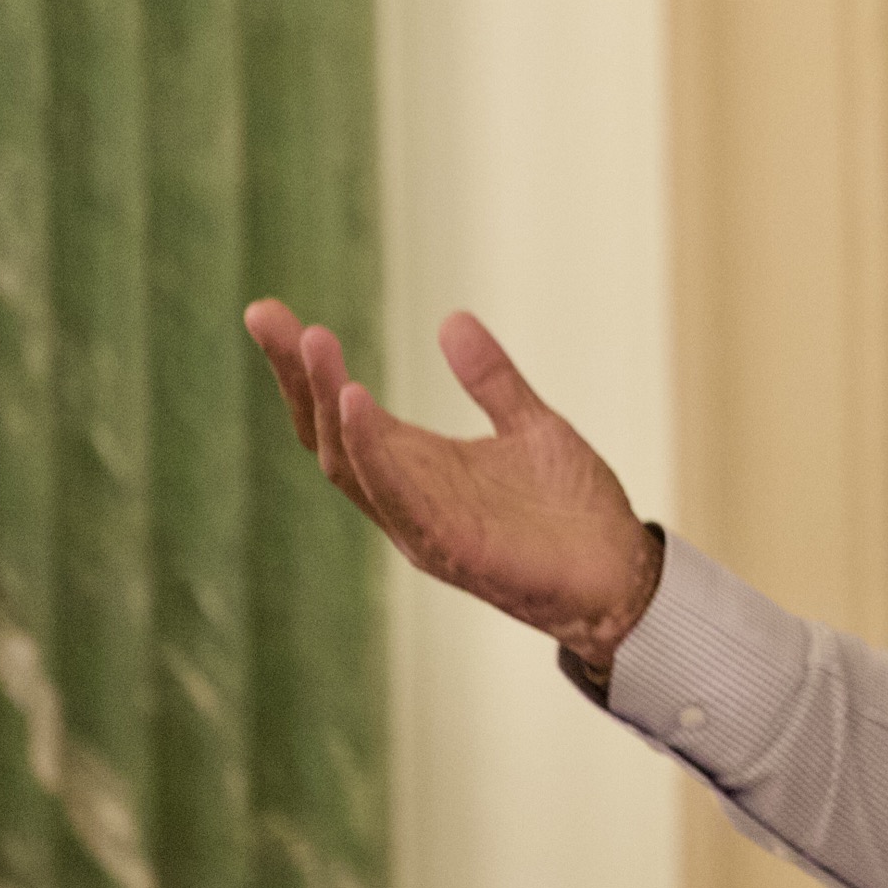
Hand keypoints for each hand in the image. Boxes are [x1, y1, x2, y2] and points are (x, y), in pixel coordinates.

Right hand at [244, 299, 663, 671]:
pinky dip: (371, 451)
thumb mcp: (530, 427)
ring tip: (312, 344)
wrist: (621, 573)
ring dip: (326, 403)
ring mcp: (420, 525)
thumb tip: (452, 320)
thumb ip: (492, 379)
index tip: (269, 314)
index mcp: (417, 468)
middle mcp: (404, 497)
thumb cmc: (572, 511)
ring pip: (350, 465)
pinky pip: (396, 497)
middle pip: (326, 435)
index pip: (340, 414)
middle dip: (295, 377)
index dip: (305, 369)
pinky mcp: (449, 548)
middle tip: (265, 314)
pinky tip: (355, 403)